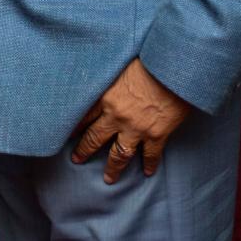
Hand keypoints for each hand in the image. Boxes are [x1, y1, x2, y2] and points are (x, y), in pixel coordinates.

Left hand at [71, 58, 192, 181]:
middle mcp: (117, 116)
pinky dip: (149, 164)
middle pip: (96, 138)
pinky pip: (150, 154)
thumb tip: (108, 81)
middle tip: (77, 159)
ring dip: (113, 167)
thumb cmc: (148, 61)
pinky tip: (148, 172)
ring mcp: (136, 128)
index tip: (67, 135)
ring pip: (120, 153)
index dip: (75, 127)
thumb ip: (111, 79)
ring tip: (108, 179)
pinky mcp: (156, 135)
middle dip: (85, 150)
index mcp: (105, 97)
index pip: (84, 116)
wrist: (172, 69)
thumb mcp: (119, 66)